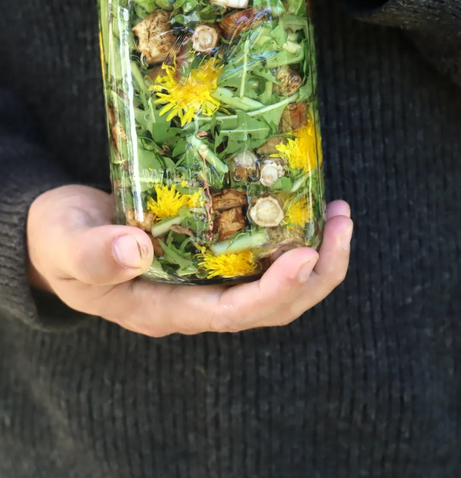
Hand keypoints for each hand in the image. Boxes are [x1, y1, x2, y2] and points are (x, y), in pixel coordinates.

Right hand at [27, 185, 352, 335]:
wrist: (61, 234)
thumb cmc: (61, 241)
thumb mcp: (67, 245)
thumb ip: (95, 254)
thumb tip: (137, 251)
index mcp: (166, 308)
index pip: (233, 314)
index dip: (276, 291)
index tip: (306, 255)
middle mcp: (196, 300)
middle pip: (271, 304)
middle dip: (316, 272)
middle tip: (342, 223)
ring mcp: (206, 278)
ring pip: (274, 282)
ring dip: (315, 254)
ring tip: (339, 213)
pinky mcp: (211, 252)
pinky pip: (260, 254)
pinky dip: (289, 234)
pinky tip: (305, 204)